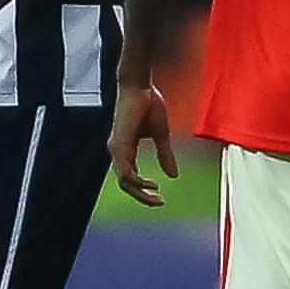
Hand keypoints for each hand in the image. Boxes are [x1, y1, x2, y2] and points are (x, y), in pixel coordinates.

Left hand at [110, 82, 178, 206]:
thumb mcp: (161, 134)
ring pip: (124, 181)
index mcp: (126, 148)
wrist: (140, 86)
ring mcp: (116, 148)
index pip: (130, 176)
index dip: (143, 189)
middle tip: (159, 202)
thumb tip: (173, 176)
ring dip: (140, 192)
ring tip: (156, 196)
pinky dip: (137, 181)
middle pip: (125, 183)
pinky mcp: (119, 144)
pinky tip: (151, 184)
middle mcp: (117, 151)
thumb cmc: (149, 104)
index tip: (160, 195)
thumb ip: (165, 154)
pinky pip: (125, 171)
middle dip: (142, 196)